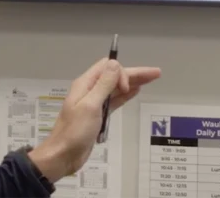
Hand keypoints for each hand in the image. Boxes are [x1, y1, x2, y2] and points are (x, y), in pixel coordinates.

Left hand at [29, 59, 160, 180]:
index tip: (127, 88)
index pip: (108, 67)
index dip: (121, 73)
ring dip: (132, 83)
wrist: (63, 155)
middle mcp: (90, 90)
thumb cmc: (75, 131)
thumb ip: (104, 85)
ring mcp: (94, 103)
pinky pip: (114, 100)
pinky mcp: (98, 115)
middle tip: (156, 73)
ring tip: (150, 80)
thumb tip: (115, 64)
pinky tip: (136, 92)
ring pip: (116, 88)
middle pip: (115, 76)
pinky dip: (125, 95)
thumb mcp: (90, 105)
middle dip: (135, 73)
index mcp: (85, 84)